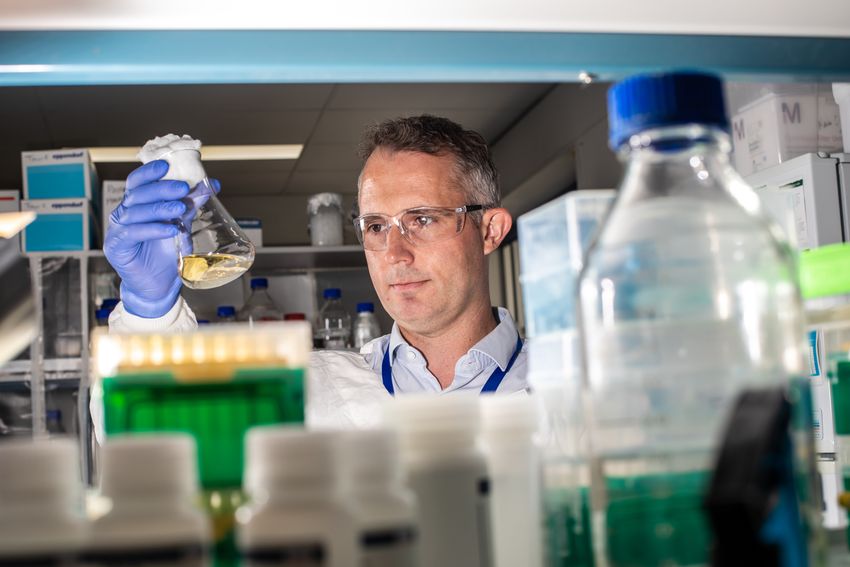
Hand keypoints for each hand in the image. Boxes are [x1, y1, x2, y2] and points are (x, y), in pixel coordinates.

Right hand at [104, 160, 187, 317]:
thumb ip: (190, 205)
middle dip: (161, 189)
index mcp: (136, 205)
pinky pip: (133, 233)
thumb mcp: (181, 225)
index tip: (167, 165)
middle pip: (137, 194)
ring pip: (135, 212)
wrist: (159, 285)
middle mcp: (123, 214)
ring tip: (179, 209)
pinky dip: (153, 229)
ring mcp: (117, 230)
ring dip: (159, 208)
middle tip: (182, 188)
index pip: (137, 182)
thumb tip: (210, 184)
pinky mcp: (117, 247)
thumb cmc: (167, 253)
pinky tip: (170, 229)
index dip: (149, 172)